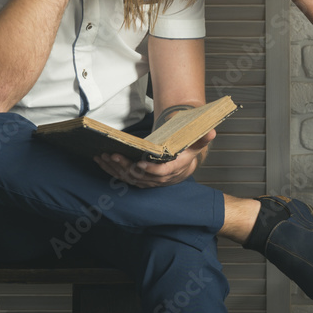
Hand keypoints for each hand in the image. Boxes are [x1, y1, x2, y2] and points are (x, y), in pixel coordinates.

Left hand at [93, 129, 214, 188]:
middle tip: (114, 155)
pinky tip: (101, 160)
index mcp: (173, 170)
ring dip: (115, 168)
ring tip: (104, 156)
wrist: (182, 165)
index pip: (161, 173)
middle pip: (140, 176)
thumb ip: (202, 138)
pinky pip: (122, 177)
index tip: (140, 163)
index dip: (150, 170)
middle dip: (126, 166)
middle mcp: (159, 179)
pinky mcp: (138, 179)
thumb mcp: (195, 144)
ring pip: (129, 178)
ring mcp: (147, 180)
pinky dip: (111, 169)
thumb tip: (212, 131)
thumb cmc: (186, 151)